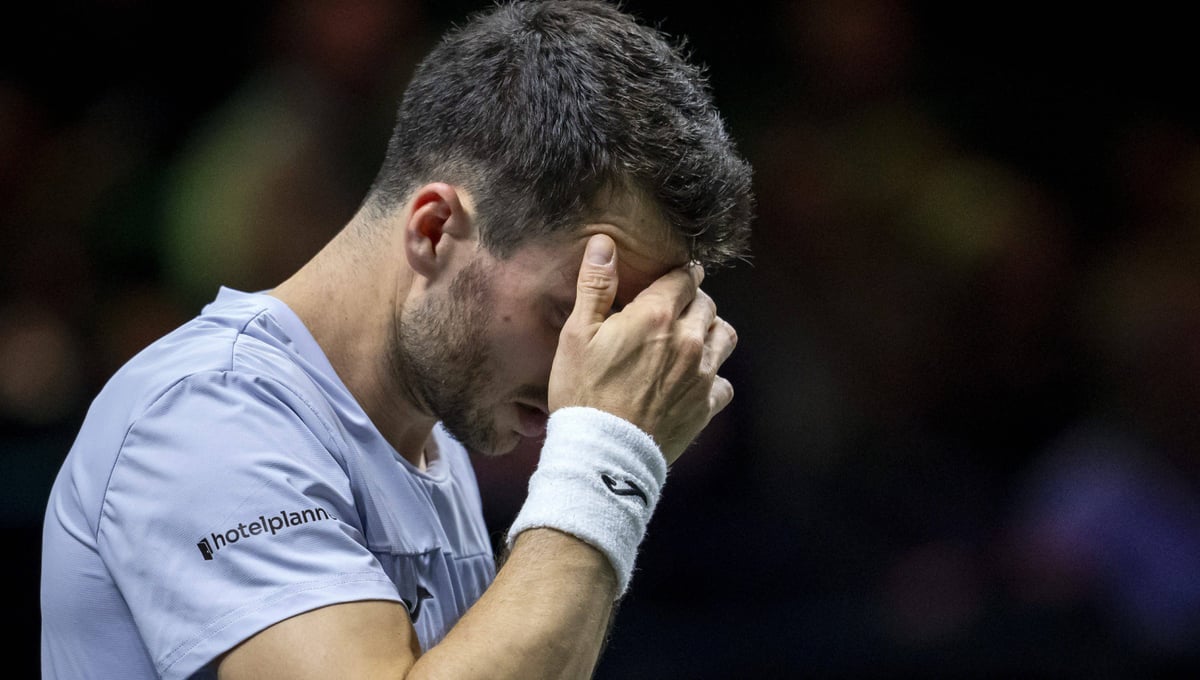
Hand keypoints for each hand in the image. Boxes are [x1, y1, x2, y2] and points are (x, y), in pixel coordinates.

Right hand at [548, 234, 737, 463]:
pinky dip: (712, 378)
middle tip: (672, 312)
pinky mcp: (705, 406)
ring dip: (710, 333)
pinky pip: (723, 382)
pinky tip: (691, 382)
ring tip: (688, 341)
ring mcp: (701, 374)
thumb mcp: (577, 334)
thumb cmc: (583, 391)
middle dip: (692, 302)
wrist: (603, 452)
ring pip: (725, 337)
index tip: (670, 280)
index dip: (678, 276)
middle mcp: (688, 340)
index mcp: (657, 315)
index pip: (685, 277)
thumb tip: (604, 243)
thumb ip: (595, 285)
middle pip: (706, 304)